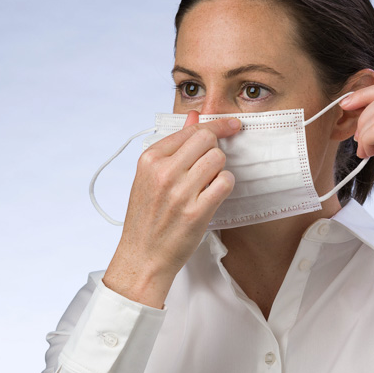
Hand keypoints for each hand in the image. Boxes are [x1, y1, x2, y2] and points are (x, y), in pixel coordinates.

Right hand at [103, 111, 240, 307]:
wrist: (142, 256)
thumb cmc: (147, 217)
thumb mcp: (150, 176)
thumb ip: (174, 145)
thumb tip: (193, 116)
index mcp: (150, 159)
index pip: (191, 130)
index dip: (216, 125)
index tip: (231, 124)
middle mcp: (163, 172)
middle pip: (207, 140)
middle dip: (216, 149)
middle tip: (211, 165)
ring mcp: (180, 193)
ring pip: (218, 159)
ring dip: (220, 169)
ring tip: (208, 183)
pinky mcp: (196, 212)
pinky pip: (224, 183)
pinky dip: (226, 185)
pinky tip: (215, 193)